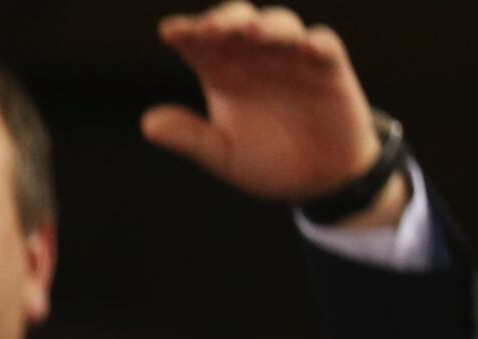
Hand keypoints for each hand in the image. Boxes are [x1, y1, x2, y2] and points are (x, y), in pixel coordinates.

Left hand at [142, 5, 389, 207]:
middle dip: (225, 19)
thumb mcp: (223, 155)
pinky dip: (317, 43)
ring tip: (251, 32)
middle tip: (211, 28)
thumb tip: (147, 124)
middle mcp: (256, 57)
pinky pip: (325, 47)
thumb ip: (190, 138)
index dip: (187, 34)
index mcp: (223, 73)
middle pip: (238, 23)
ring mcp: (293, 58)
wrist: (316, 179)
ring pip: (280, 26)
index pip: (201, 45)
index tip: (170, 32)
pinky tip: (307, 46)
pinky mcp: (329, 68)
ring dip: (267, 26)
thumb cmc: (266, 160)